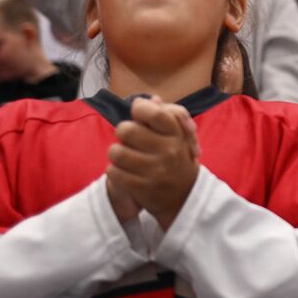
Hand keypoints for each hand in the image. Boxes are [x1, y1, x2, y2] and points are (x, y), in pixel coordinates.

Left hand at [105, 96, 201, 229]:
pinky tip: (123, 171)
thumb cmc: (177, 160)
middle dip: (123, 132)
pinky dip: (114, 170)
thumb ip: (164, 116)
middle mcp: (168, 151)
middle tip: (128, 138)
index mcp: (178, 135)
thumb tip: (146, 100)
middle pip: (127, 130)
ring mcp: (155, 171)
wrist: (184, 198)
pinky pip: (114, 172)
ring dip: (116, 153)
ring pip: (116, 152)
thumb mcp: (178, 136)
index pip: (155, 113)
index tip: (137, 113)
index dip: (140, 109)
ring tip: (123, 156)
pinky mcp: (142, 188)